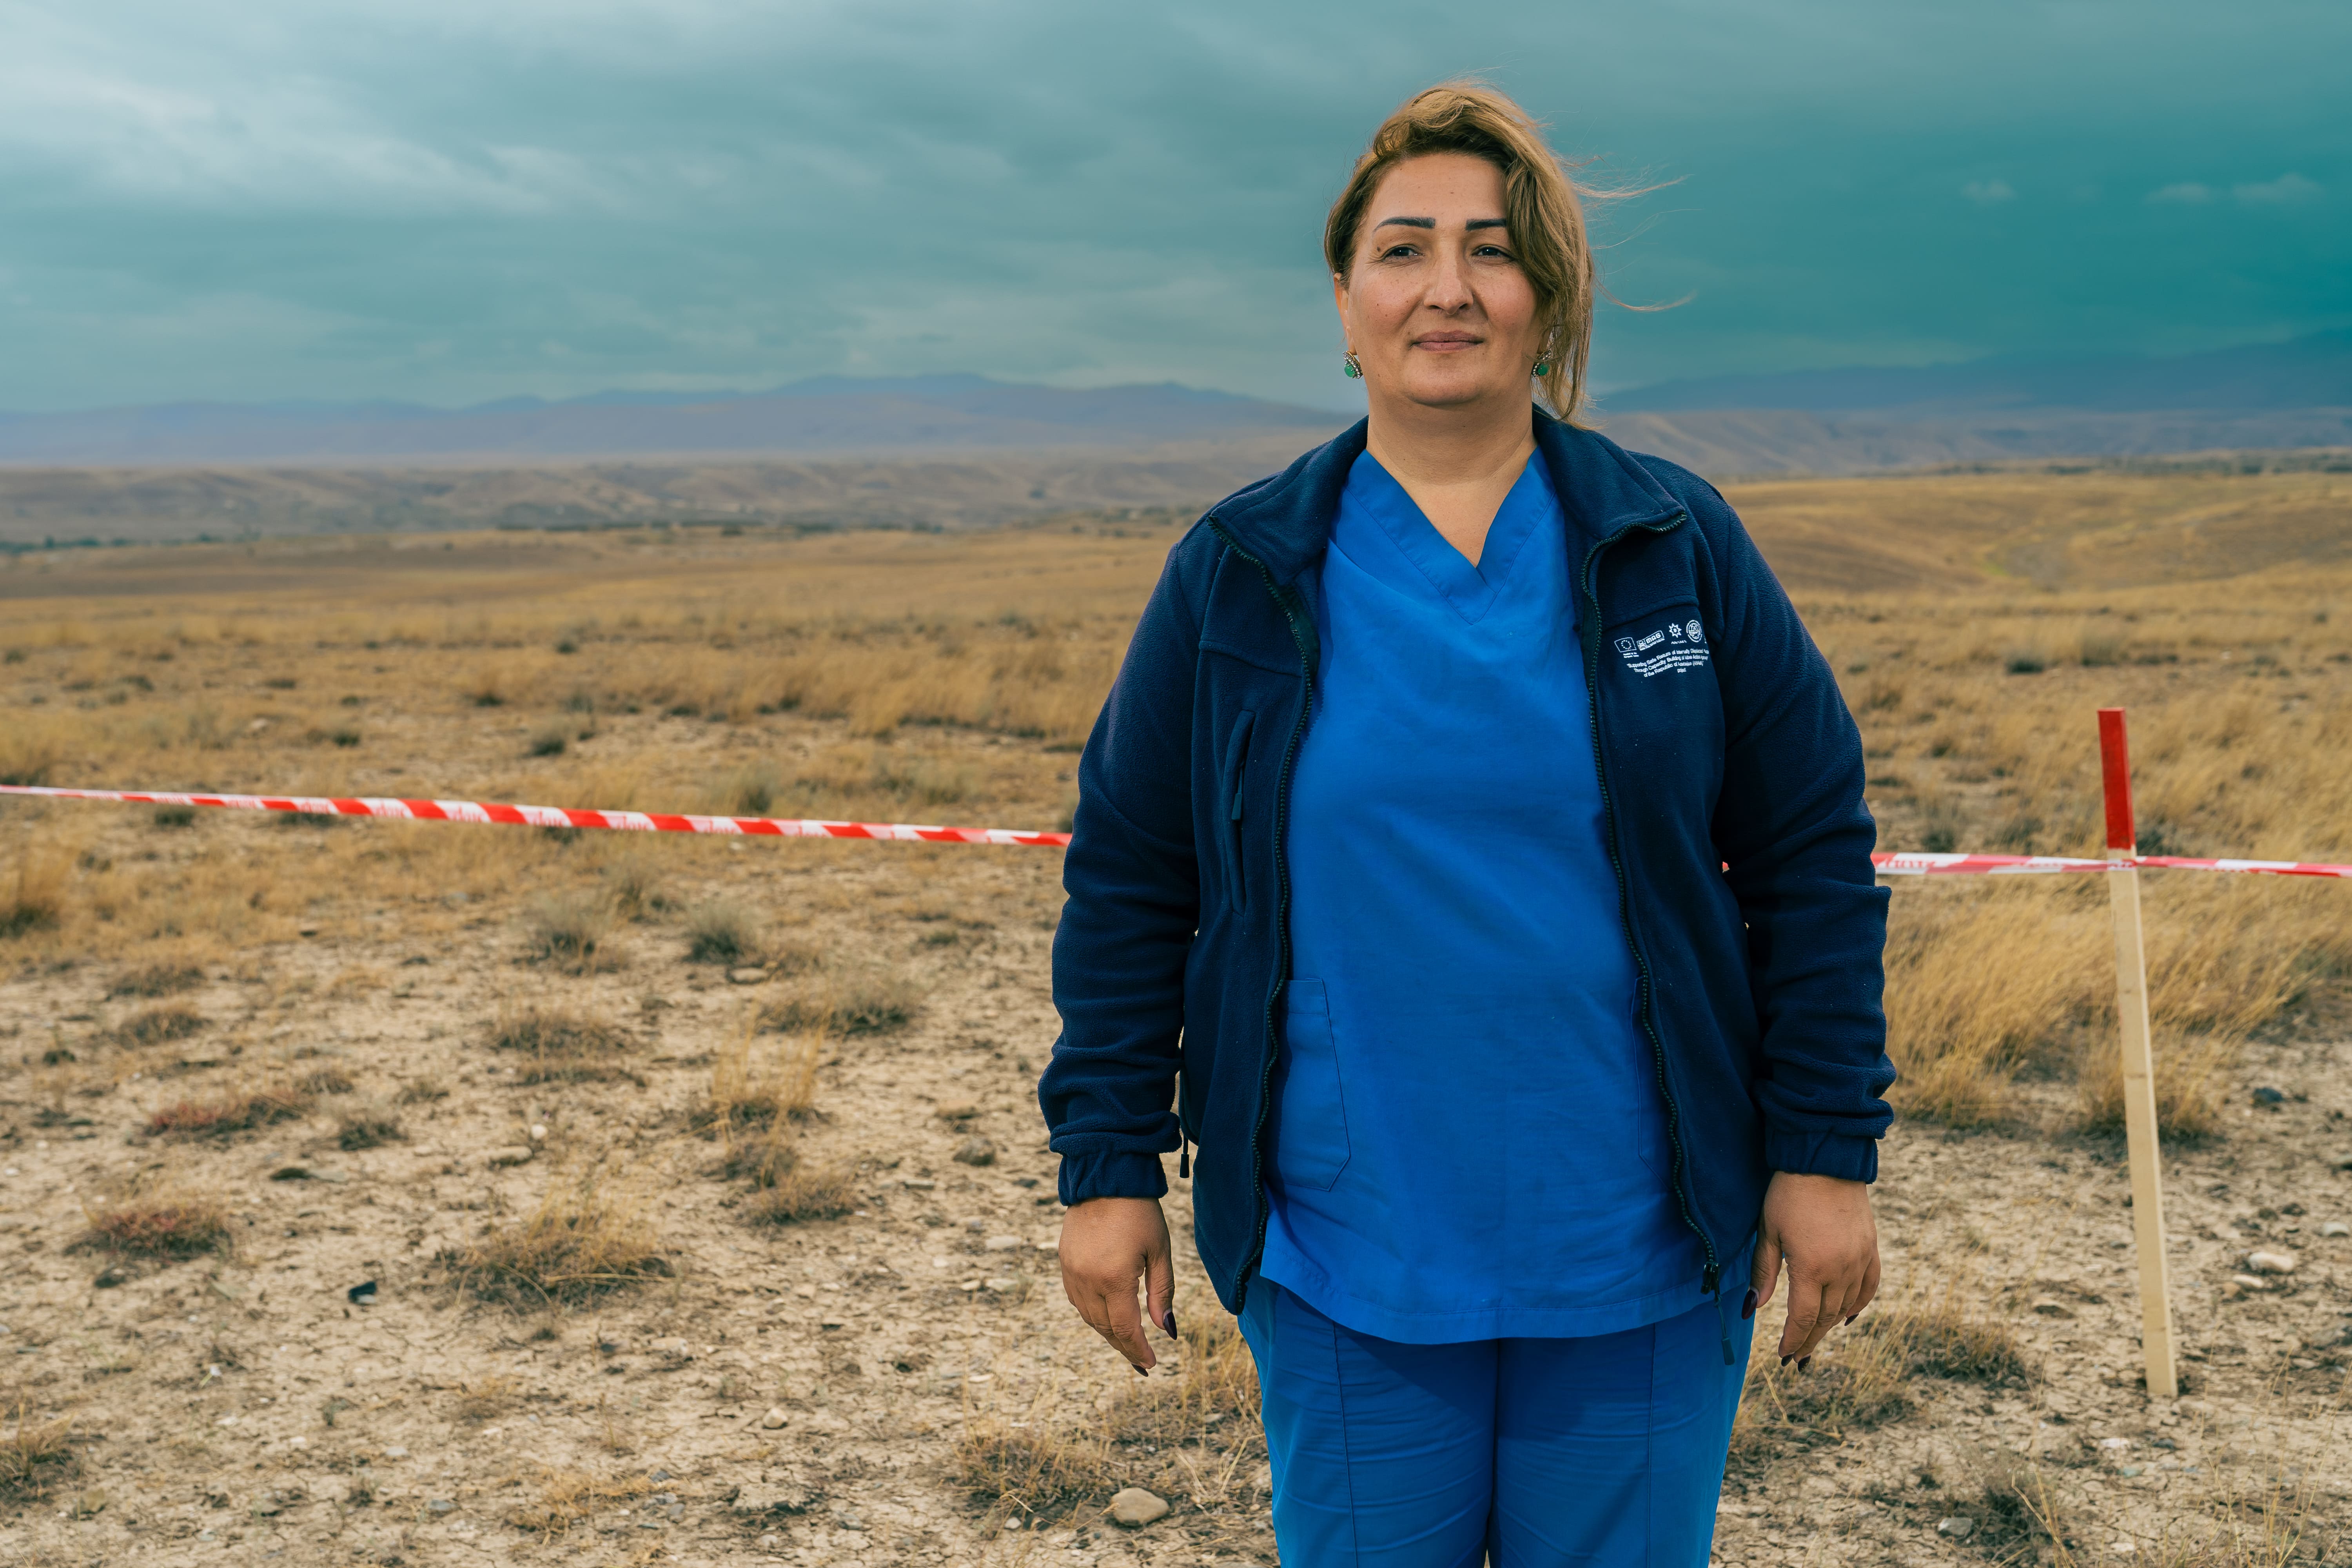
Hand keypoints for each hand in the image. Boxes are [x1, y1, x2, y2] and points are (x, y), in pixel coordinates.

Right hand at [1058, 1197, 1174, 1373]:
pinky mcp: (1064, 1262)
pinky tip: (1105, 1317)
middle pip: (1105, 1328)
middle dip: (1124, 1347)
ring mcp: (1072, 1272)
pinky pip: (1077, 1300)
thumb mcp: (1159, 1251)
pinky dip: (1092, 1314)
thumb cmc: (1140, 1212)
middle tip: (1141, 1361)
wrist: (1105, 1178)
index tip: (1151, 1364)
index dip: (1139, 1350)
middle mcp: (1088, 1280)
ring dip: (1107, 1333)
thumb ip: (1162, 1293)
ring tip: (1126, 1343)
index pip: (1126, 1329)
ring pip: (1088, 1317)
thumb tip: (1167, 1329)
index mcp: (1114, 1278)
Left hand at [1750, 1170, 1879, 1363]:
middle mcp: (1841, 1270)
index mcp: (1812, 1268)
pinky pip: (1869, 1286)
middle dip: (1810, 1340)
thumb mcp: (1768, 1231)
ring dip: (1830, 1326)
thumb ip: (1763, 1271)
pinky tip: (1847, 1317)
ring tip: (1816, 1339)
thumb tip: (1752, 1307)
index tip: (1784, 1355)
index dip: (1793, 1339)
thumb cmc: (1788, 1193)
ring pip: (1847, 1306)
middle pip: (1825, 1317)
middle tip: (1798, 1359)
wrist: (1826, 1160)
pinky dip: (1859, 1305)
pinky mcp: (1871, 1248)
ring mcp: (1860, 1260)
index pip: (1802, 1318)